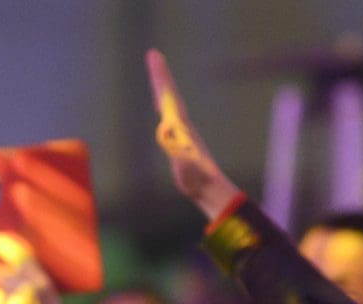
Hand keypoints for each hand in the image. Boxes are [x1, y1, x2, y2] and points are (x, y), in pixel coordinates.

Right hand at [146, 49, 242, 220]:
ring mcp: (182, 132)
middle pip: (169, 94)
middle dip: (160, 75)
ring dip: (162, 86)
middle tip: (153, 54)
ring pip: (170, 103)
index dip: (161, 78)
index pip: (169, 97)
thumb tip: (166, 134)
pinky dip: (163, 103)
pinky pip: (168, 115)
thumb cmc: (197, 181)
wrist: (210, 190)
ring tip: (156, 71)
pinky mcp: (179, 140)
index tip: (154, 58)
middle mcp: (182, 125)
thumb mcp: (185, 169)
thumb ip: (176, 152)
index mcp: (182, 128)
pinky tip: (161, 103)